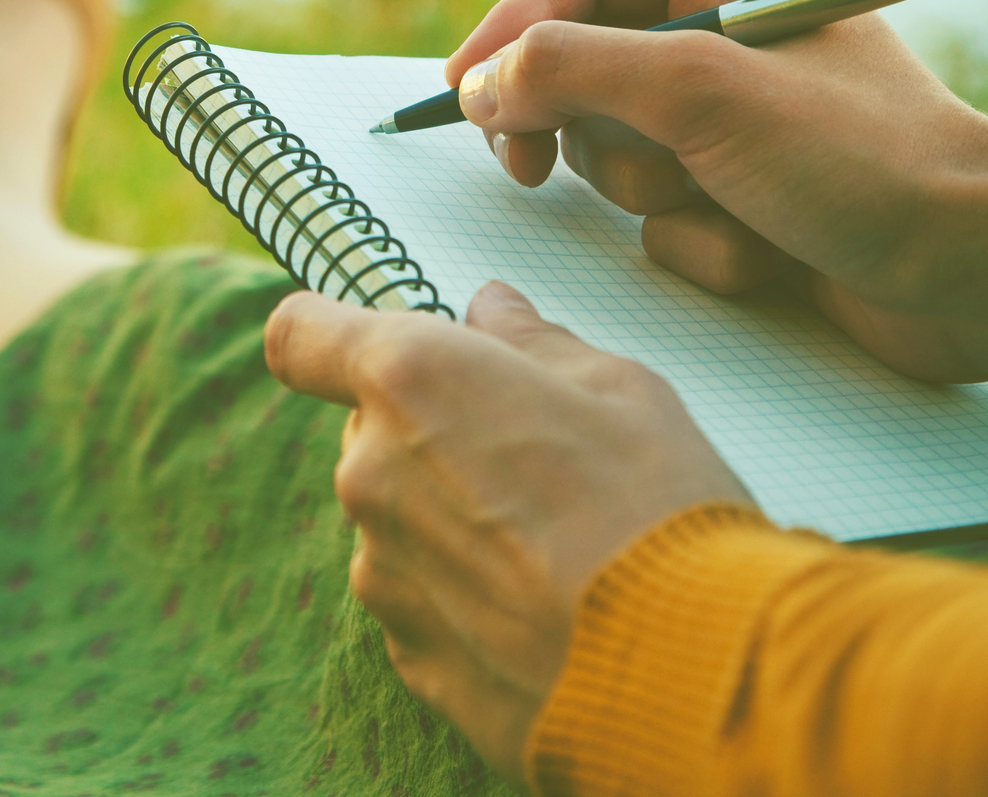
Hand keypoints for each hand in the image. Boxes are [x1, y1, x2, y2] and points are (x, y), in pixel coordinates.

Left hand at [265, 280, 750, 776]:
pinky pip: (423, 601)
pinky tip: (545, 608)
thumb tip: (493, 313)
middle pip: (369, 431)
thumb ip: (534, 344)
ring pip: (397, 521)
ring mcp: (381, 571)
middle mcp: (369, 472)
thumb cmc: (658, 511)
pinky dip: (468, 599)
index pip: (301, 335)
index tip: (372, 345)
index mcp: (410, 380)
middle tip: (530, 455)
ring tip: (555, 546)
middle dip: (430, 433)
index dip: (329, 336)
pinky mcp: (409, 655)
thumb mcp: (619, 388)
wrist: (686, 675)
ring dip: (452, 521)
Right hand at [444, 0, 987, 382]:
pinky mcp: (741, 199)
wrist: (975, 272)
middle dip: (584, 131)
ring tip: (727, 207)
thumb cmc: (862, 159)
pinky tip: (766, 254)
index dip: (513, 22)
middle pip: (580, 66)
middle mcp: (725, 39)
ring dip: (655, 195)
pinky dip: (699, 245)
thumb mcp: (702, 93)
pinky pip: (660, 219)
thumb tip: (481, 86)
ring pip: (615, 154)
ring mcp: (733, 125)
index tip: (465, 93)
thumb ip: (574, 71)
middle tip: (538, 170)